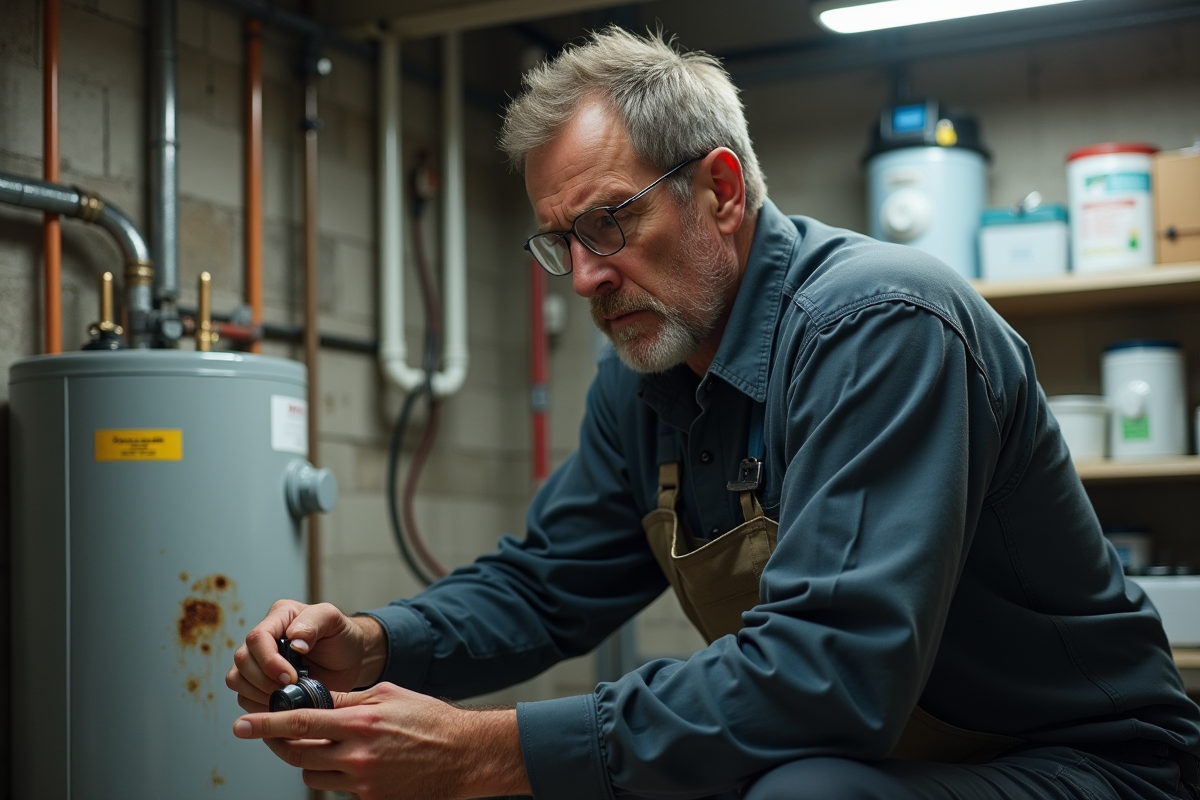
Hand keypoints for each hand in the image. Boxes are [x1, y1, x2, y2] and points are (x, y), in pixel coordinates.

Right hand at [225, 599, 386, 712]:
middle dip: (264, 679)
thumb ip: (314, 623)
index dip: (269, 661)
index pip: (257, 638)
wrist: (350, 660)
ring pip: (237, 679)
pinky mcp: (259, 684)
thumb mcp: (333, 620)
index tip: (290, 677)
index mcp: (278, 618)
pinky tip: (281, 704)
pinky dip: (259, 705)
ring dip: (258, 693)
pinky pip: (244, 697)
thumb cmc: (341, 637)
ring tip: (286, 696)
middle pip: (242, 660)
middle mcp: (263, 639)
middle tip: (289, 688)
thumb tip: (294, 642)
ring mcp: (258, 662)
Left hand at [232, 683, 530, 799]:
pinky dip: (335, 773)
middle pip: (297, 755)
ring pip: (312, 776)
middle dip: (279, 746)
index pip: (299, 722)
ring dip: (308, 761)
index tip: (242, 724)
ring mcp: (363, 782)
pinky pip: (337, 788)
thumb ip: (350, 697)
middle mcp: (357, 755)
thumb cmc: (432, 719)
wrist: (464, 755)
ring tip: (322, 745)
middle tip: (273, 736)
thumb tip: (316, 696)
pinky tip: (351, 760)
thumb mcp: (389, 694)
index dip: (265, 724)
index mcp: (360, 722)